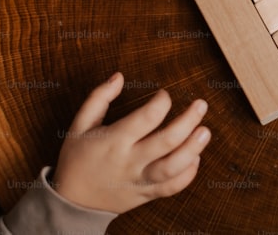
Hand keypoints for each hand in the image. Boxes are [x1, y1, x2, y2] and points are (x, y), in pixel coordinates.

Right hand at [53, 73, 211, 213]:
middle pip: (166, 142)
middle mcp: (129, 161)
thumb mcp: (79, 125)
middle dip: (188, 121)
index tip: (164, 95)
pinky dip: (188, 174)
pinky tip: (195, 158)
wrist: (72, 201)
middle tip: (201, 104)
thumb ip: (99, 98)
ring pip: (173, 168)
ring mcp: (139, 180)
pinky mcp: (146, 194)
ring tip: (205, 132)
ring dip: (193, 149)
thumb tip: (119, 76)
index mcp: (114, 141)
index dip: (161, 102)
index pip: (146, 119)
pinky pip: (172, 187)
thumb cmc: (77, 158)